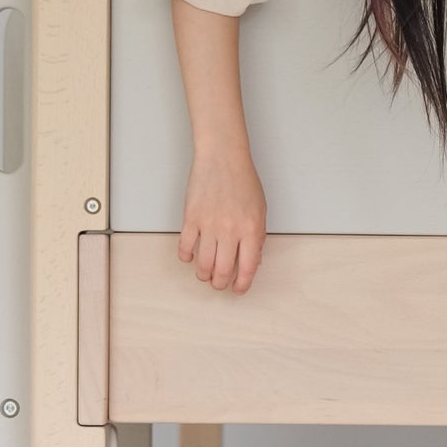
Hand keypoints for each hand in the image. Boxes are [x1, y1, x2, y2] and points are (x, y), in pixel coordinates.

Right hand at [178, 149, 266, 292]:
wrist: (222, 158)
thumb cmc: (243, 181)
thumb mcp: (260, 210)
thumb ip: (257, 237)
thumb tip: (251, 260)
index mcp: (251, 229)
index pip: (248, 267)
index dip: (242, 284)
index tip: (238, 289)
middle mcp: (230, 231)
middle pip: (223, 271)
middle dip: (221, 284)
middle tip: (219, 284)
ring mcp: (209, 225)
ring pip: (203, 264)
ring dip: (204, 275)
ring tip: (205, 275)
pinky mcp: (191, 218)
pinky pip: (185, 246)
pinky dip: (186, 257)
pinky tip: (189, 257)